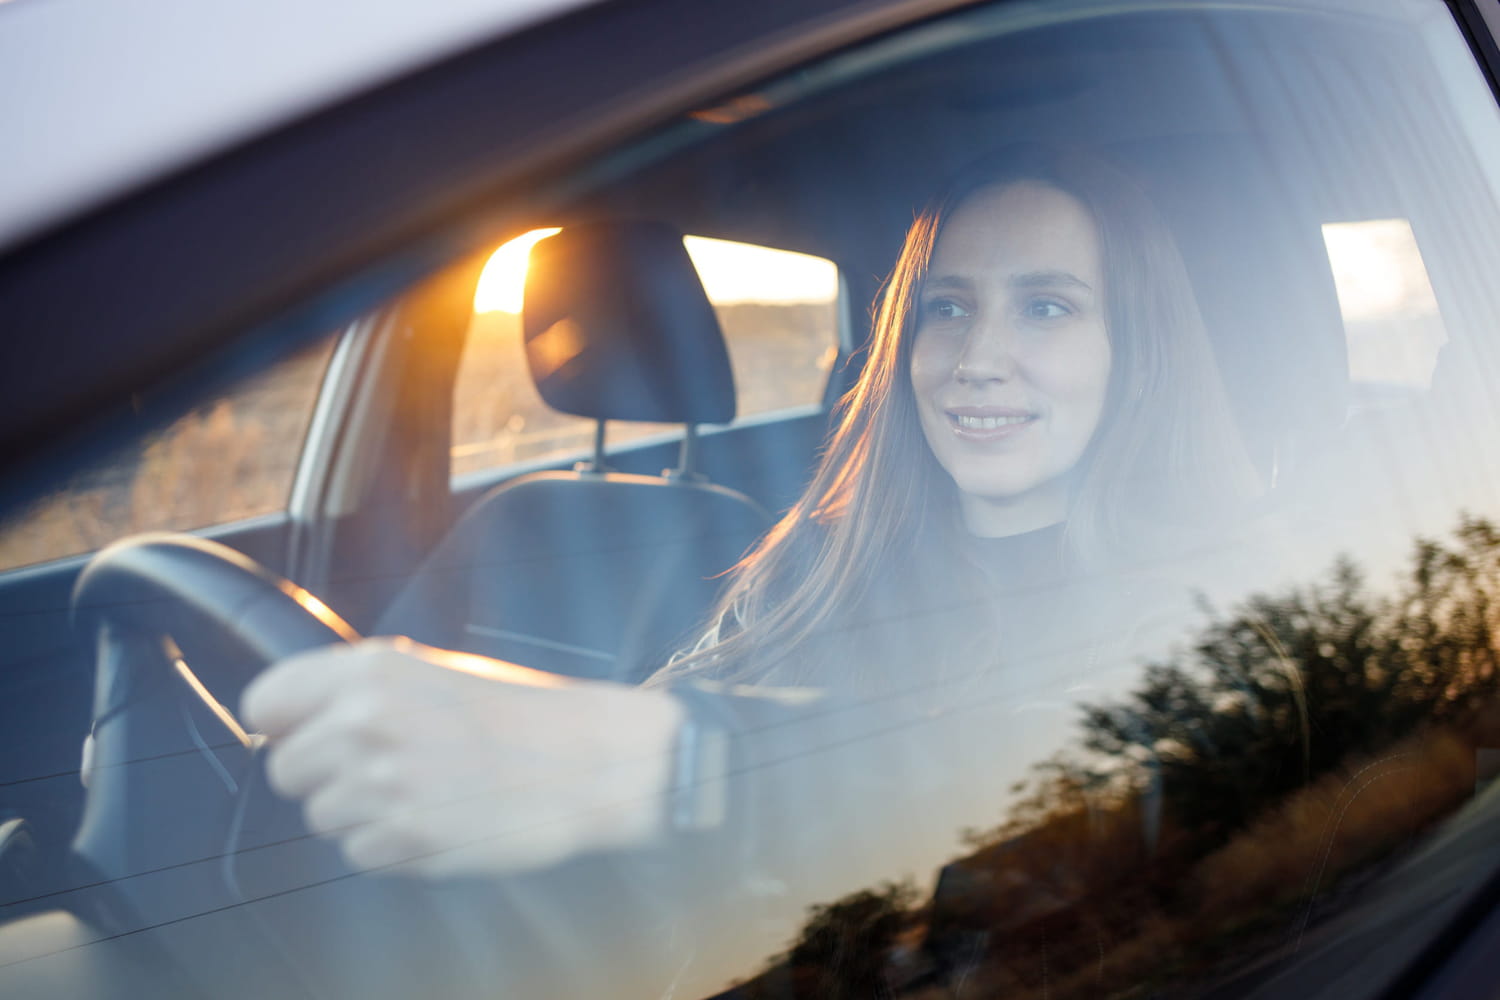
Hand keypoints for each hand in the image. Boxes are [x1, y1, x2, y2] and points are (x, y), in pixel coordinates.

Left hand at [241, 637, 683, 875]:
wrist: (587, 759)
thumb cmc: (520, 713)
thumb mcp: (434, 670)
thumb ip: (360, 688)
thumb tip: (298, 714)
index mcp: (369, 671)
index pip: (264, 704)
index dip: (286, 724)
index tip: (308, 733)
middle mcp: (365, 722)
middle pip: (285, 770)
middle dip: (325, 776)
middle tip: (386, 767)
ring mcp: (383, 784)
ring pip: (320, 818)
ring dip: (361, 813)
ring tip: (422, 791)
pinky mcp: (404, 838)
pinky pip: (357, 853)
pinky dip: (390, 845)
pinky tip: (436, 817)